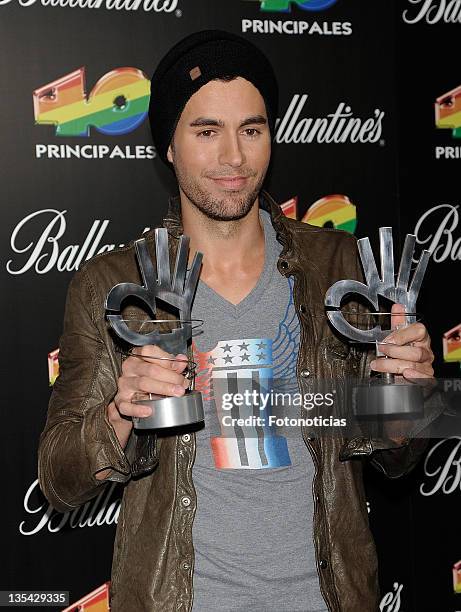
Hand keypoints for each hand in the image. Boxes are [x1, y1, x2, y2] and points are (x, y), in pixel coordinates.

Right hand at [114, 344, 189, 419]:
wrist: (132, 396)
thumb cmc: (147, 379)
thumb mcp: (159, 368)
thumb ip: (171, 364)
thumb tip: (182, 360)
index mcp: (138, 357)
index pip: (149, 352)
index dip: (166, 359)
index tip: (179, 367)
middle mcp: (129, 369)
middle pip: (150, 369)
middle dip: (170, 377)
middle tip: (182, 383)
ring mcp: (124, 385)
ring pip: (143, 384)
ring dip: (163, 388)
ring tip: (176, 392)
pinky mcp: (121, 401)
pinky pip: (127, 406)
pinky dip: (138, 409)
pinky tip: (149, 410)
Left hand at [369, 303, 433, 444]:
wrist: (399, 385)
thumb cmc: (398, 359)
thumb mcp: (396, 340)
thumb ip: (397, 324)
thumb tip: (397, 306)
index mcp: (420, 340)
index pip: (419, 330)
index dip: (402, 334)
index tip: (387, 339)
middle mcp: (425, 353)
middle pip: (416, 350)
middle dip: (395, 351)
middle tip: (381, 352)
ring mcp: (426, 368)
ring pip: (414, 364)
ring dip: (393, 365)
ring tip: (379, 365)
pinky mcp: (425, 382)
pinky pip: (423, 379)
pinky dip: (413, 376)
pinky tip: (404, 375)